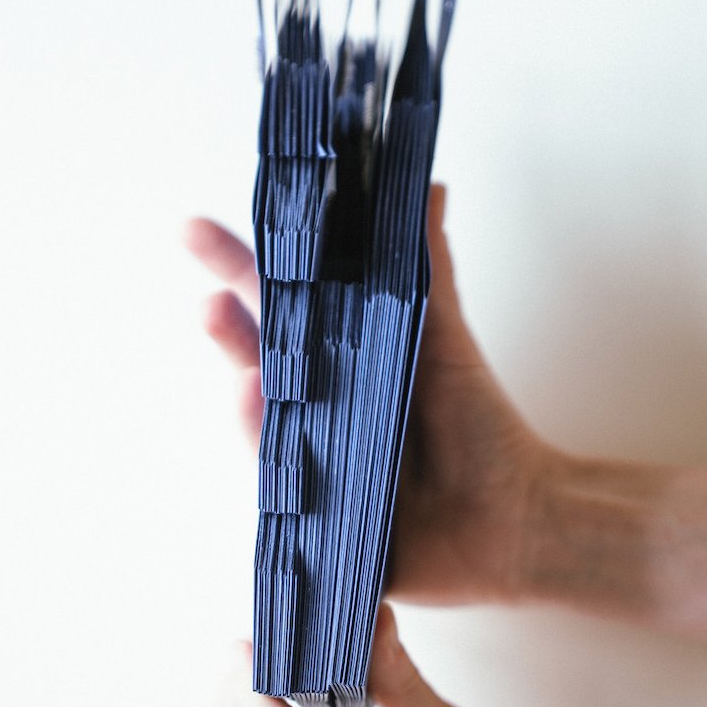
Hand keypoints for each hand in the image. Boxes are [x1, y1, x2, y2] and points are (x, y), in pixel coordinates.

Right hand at [184, 185, 548, 605]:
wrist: (513, 520)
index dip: (238, 266)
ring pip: (260, 412)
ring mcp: (311, 454)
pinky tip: (256, 407)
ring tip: (238, 353)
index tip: (193, 230)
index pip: (280, 302)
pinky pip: (277, 475)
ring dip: (244, 379)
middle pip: (256, 354)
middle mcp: (319, 401)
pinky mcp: (313, 509)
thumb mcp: (445, 342)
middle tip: (210, 298)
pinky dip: (263, 441)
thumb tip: (424, 186)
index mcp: (344, 356)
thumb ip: (427, 267)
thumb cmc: (480, 431)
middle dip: (227, 324)